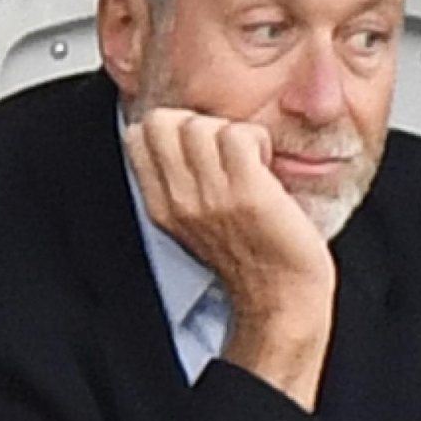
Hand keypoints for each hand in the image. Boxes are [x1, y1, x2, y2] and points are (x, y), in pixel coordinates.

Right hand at [124, 110, 335, 409]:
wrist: (282, 298)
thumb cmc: (254, 260)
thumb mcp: (199, 222)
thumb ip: (184, 182)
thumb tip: (187, 135)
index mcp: (162, 206)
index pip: (138, 135)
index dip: (174, 128)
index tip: (204, 150)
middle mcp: (179, 201)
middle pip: (162, 121)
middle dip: (198, 124)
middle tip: (227, 154)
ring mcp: (210, 197)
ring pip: (200, 124)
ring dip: (232, 133)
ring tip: (250, 163)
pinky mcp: (246, 193)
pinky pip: (238, 134)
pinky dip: (257, 140)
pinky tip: (267, 167)